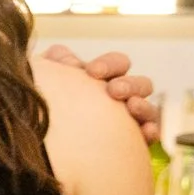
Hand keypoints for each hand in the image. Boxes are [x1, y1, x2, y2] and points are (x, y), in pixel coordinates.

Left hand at [43, 45, 157, 142]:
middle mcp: (122, 97)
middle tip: (114, 90)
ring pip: (148, 108)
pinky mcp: (133, 141)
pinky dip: (151, 131)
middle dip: (130, 84)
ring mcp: (130, 118)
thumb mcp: (46, 82)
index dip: (109, 64)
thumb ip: (54, 64)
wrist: (42, 140)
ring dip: (143, 106)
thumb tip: (62, 54)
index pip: (117, 64)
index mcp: (104, 79)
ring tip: (132, 107)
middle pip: (140, 84)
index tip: (92, 71)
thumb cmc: (46, 105)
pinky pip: (150, 134)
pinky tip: (146, 132)